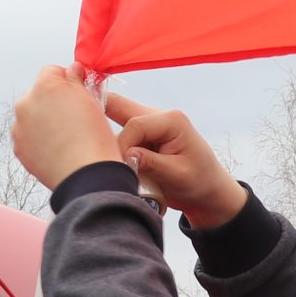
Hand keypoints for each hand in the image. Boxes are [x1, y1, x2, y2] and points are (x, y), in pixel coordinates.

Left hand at [10, 66, 121, 189]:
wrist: (85, 175)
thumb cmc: (93, 138)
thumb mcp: (91, 100)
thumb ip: (76, 80)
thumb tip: (72, 70)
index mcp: (44, 86)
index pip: (53, 72)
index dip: (68, 80)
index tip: (78, 91)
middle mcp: (25, 103)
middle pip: (40, 94)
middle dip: (54, 102)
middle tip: (74, 117)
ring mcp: (19, 127)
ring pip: (32, 116)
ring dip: (45, 121)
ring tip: (66, 137)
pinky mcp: (18, 148)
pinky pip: (28, 136)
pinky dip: (39, 139)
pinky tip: (57, 148)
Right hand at [103, 92, 247, 228]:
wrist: (207, 191)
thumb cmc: (199, 181)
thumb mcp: (177, 175)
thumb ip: (151, 163)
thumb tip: (126, 155)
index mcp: (171, 120)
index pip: (135, 125)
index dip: (122, 146)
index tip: (122, 168)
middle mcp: (157, 116)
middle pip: (117, 105)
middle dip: (99, 121)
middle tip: (88, 142)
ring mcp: (148, 124)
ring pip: (113, 119)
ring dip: (108, 140)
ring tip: (111, 162)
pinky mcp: (140, 136)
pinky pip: (118, 134)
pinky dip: (112, 147)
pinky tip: (112, 161)